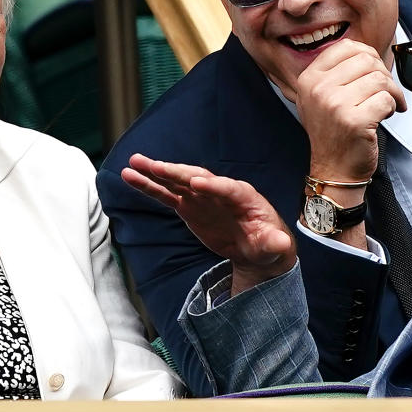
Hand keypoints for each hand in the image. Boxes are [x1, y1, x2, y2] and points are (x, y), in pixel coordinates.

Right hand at [122, 153, 295, 294]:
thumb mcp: (274, 246)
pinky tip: (131, 176)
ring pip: (177, 181)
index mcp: (244, 197)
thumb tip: (281, 242)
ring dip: (155, 172)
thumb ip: (274, 242)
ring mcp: (202, 197)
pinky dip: (149, 186)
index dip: (212, 186)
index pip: (228, 188)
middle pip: (197, 177)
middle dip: (177, 172)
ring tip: (133, 164)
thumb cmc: (268, 244)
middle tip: (157, 167)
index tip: (195, 183)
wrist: (255, 247)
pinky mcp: (189, 206)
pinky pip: (167, 194)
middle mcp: (220, 191)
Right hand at [295, 39, 405, 183]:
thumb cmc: (334, 134)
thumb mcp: (320, 98)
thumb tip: (367, 51)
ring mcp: (335, 105)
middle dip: (383, 75)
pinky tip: (385, 117)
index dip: (368, 55)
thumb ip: (336, 72)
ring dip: (391, 93)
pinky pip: (386, 100)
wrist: (333, 171)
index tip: (374, 71)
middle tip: (384, 92)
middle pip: (366, 60)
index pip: (346, 47)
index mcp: (309, 78)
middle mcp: (318, 89)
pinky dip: (393, 107)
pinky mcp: (354, 121)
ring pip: (380, 79)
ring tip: (386, 106)